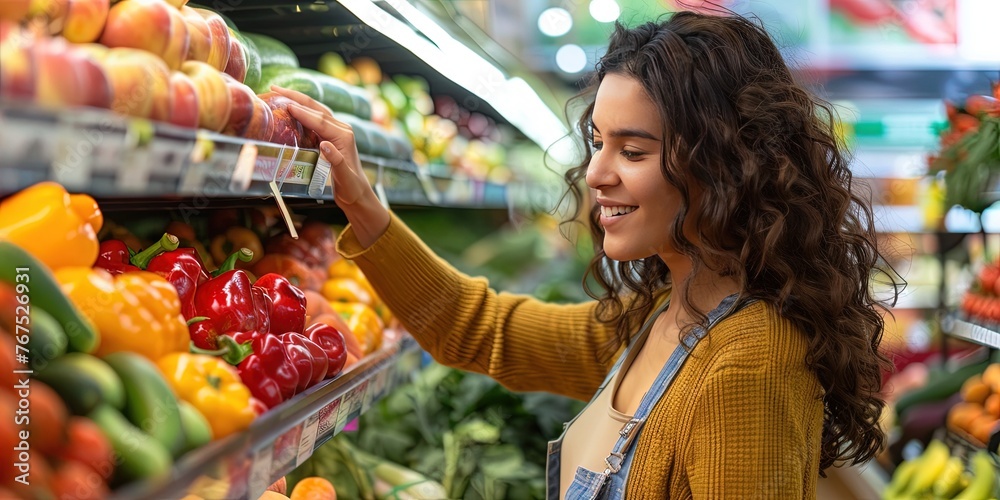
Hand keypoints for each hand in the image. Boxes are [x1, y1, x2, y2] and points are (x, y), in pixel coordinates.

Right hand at [271, 85, 388, 246]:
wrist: (358, 194)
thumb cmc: (351, 188)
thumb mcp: (344, 178)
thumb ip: (336, 161)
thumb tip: (325, 144)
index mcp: (344, 136)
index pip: (320, 120)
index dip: (302, 112)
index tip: (286, 104)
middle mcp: (342, 129)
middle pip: (317, 109)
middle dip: (296, 97)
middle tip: (275, 88)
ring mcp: (338, 131)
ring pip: (316, 111)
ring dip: (298, 100)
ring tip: (279, 91)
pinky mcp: (332, 136)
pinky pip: (315, 119)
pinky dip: (301, 111)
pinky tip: (289, 107)